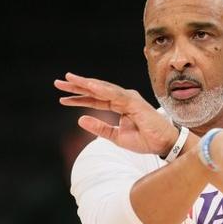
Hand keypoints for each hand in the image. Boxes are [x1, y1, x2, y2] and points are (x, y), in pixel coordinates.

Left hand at [55, 72, 177, 154]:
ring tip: (70, 80)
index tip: (62, 99)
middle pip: (97, 90)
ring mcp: (129, 98)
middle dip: (78, 86)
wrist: (163, 144)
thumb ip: (100, 128)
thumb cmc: (145, 139)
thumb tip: (80, 120)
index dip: (79, 99)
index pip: (95, 100)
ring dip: (86, 84)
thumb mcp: (117, 137)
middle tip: (59, 82)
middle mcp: (123, 98)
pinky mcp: (134, 102)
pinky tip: (88, 86)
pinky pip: (115, 94)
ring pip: (103, 89)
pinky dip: (101, 89)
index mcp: (119, 106)